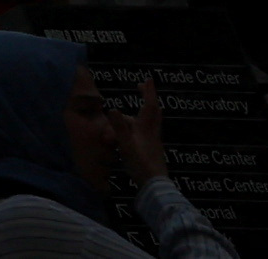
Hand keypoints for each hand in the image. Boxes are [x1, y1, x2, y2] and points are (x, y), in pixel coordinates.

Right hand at [73, 72, 174, 190]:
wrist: (155, 187)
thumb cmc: (141, 166)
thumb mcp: (127, 146)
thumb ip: (119, 128)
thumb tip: (113, 108)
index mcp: (147, 129)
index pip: (149, 106)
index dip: (149, 92)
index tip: (147, 79)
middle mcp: (152, 133)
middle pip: (152, 112)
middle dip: (147, 99)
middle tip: (141, 88)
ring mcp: (152, 143)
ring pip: (145, 123)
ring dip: (134, 117)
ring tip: (117, 120)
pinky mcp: (150, 151)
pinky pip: (142, 133)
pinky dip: (134, 128)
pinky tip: (126, 136)